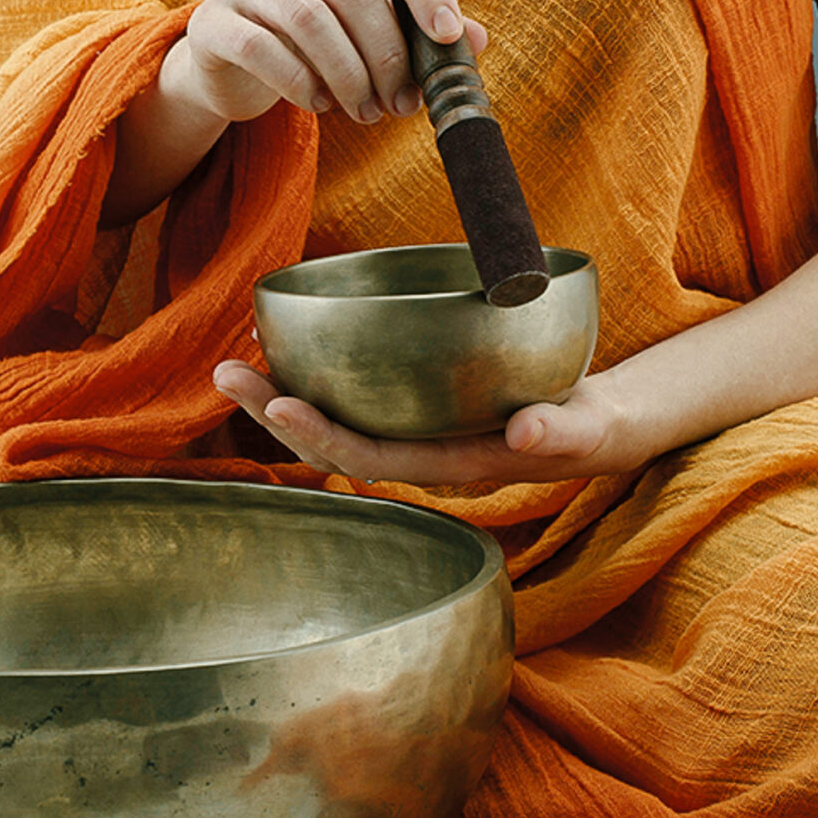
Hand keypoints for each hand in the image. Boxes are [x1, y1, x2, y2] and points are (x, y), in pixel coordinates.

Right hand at [175, 0, 489, 125]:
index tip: (447, 37)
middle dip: (388, 55)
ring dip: (350, 77)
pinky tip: (321, 106)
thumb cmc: (308, 40)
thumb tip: (477, 41)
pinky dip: (303, 86)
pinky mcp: (212, 23)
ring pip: (311, 22)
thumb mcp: (362, 27)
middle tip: (402, 103)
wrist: (227, 65)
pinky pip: (266, 51)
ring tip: (366, 113)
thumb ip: (414, 27)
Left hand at [211, 360, 644, 485]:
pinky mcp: (411, 413)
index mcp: (449, 465)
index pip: (371, 456)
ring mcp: (409, 435)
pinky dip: (311, 380)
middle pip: (330, 443)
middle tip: (224, 372)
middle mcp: (417, 455)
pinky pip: (349, 402)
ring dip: (278, 398)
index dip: (322, 435)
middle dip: (274, 412)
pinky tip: (282, 353)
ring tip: (231, 365)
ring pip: (331, 424)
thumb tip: (525, 430)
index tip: (279, 403)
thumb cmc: (587, 428)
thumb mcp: (586, 430)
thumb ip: (560, 432)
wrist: (593, 428)